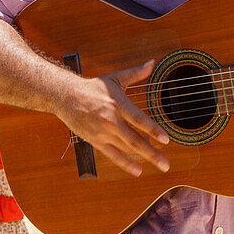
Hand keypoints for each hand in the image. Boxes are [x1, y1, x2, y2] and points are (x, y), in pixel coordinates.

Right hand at [55, 60, 170, 176]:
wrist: (67, 97)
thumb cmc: (93, 88)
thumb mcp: (115, 78)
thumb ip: (135, 73)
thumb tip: (151, 63)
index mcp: (118, 104)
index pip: (139, 119)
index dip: (153, 130)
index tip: (166, 140)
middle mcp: (111, 120)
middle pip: (135, 140)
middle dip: (152, 153)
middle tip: (166, 164)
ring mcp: (103, 132)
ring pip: (127, 148)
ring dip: (143, 156)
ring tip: (158, 162)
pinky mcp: (96, 140)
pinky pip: (113, 155)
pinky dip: (126, 164)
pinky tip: (138, 170)